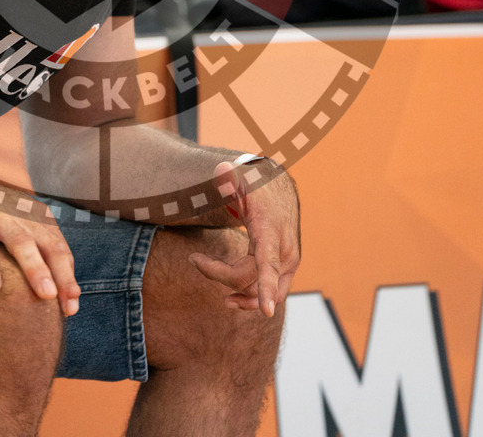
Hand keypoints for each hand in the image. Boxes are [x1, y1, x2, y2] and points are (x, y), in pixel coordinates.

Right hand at [0, 183, 80, 315]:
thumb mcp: (14, 227)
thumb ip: (31, 252)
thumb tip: (48, 293)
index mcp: (37, 219)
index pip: (59, 251)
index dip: (68, 279)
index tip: (71, 308)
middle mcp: (22, 216)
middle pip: (48, 246)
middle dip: (62, 275)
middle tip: (68, 305)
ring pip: (21, 242)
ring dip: (36, 268)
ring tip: (46, 294)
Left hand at [190, 159, 300, 316]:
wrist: (280, 189)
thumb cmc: (257, 184)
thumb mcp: (241, 176)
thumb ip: (228, 176)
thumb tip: (221, 170)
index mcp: (271, 231)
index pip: (268, 263)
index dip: (266, 287)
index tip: (267, 312)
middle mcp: (284, 252)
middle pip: (248, 279)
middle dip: (217, 273)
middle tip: (194, 259)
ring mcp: (287, 263)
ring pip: (258, 292)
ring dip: (233, 290)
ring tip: (206, 271)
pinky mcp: (285, 269)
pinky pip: (269, 294)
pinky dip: (250, 298)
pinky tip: (232, 299)